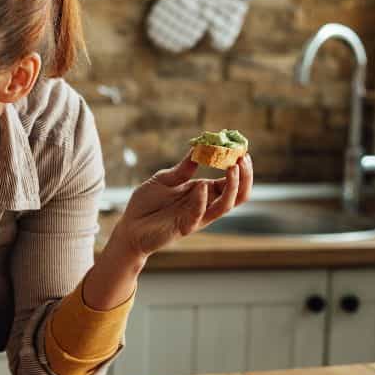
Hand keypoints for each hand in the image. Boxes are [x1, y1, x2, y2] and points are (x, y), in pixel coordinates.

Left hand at [111, 151, 252, 258]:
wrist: (130, 227)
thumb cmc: (147, 204)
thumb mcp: (165, 179)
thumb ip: (183, 168)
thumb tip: (199, 148)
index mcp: (202, 192)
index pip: (229, 180)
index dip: (238, 166)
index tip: (241, 149)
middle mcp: (205, 204)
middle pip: (237, 194)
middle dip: (244, 177)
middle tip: (243, 158)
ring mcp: (197, 216)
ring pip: (226, 205)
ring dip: (233, 187)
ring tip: (233, 167)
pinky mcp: (184, 226)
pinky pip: (199, 214)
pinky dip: (202, 200)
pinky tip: (202, 186)